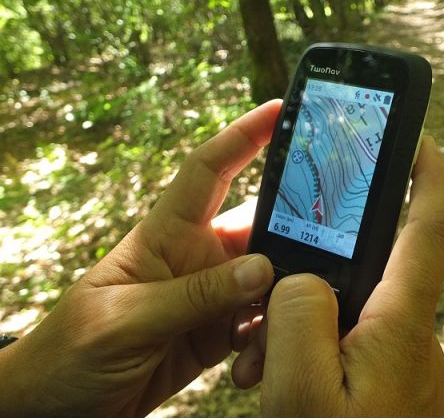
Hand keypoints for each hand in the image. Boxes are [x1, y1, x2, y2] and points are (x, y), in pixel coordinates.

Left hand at [0, 100, 281, 415]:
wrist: (58, 404)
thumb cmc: (73, 349)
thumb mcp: (126, 319)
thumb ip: (194, 295)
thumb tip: (263, 268)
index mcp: (165, 235)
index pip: (208, 170)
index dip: (243, 135)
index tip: (280, 109)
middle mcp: (196, 257)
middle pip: (259, 228)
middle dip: (293, 234)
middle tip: (329, 246)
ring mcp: (211, 294)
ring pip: (269, 280)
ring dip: (282, 301)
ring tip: (281, 328)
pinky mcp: (218, 330)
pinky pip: (260, 322)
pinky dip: (269, 337)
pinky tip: (257, 360)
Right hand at [232, 136, 443, 415]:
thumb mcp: (300, 389)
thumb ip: (300, 315)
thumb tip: (304, 277)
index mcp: (400, 325)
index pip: (429, 231)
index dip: (429, 178)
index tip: (421, 140)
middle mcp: (409, 337)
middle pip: (368, 271)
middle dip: (317, 266)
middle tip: (269, 300)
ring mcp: (399, 361)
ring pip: (349, 310)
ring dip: (302, 322)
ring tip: (261, 360)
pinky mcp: (386, 381)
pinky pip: (348, 343)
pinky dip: (311, 348)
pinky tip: (279, 376)